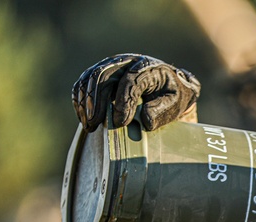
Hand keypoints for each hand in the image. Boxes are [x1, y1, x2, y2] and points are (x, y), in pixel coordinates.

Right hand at [72, 54, 200, 131]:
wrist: (168, 85)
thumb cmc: (172, 96)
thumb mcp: (175, 103)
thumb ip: (162, 111)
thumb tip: (144, 120)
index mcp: (148, 68)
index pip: (131, 81)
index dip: (123, 102)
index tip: (119, 123)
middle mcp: (127, 62)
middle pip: (104, 76)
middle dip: (96, 102)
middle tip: (93, 124)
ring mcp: (112, 66)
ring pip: (91, 78)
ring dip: (85, 102)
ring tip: (88, 125)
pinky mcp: (102, 73)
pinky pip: (85, 82)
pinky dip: (80, 99)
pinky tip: (84, 117)